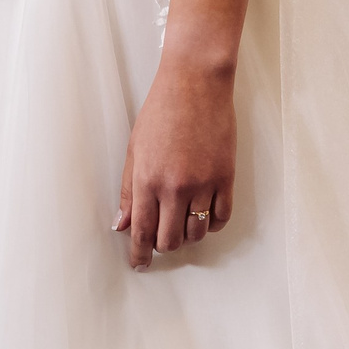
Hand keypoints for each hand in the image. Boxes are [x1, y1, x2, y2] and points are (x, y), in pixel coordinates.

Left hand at [112, 62, 235, 270]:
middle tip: (160, 238)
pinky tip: (203, 217)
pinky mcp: (226, 178)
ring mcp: (203, 184)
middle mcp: (175, 187)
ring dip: (187, 236)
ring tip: (181, 224)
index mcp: (148, 179)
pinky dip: (211, 225)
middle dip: (163, 245)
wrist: (195, 84)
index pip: (142, 231)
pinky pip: (220, 218)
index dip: (139, 253)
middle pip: (170, 240)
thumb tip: (122, 225)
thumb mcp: (135, 149)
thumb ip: (130, 190)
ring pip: (196, 234)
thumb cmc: (161, 111)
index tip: (139, 264)